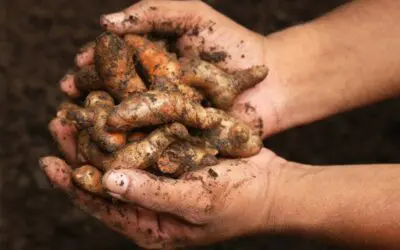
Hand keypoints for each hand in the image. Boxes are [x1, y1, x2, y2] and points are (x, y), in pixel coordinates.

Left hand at [41, 118, 286, 248]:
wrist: (274, 187)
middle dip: (82, 153)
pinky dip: (130, 128)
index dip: (74, 184)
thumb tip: (107, 182)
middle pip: (105, 178)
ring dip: (102, 136)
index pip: (102, 206)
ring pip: (122, 157)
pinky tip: (116, 110)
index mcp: (151, 226)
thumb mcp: (196, 201)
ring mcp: (162, 181)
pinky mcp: (174, 161)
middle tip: (60, 124)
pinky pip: (144, 144)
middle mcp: (151, 205)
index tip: (50, 162)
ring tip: (79, 113)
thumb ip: (151, 193)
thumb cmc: (240, 203)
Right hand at [59, 0, 284, 137]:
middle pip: (114, 94)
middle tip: (66, 104)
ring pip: (128, 121)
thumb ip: (152, 11)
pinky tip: (112, 152)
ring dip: (104, 127)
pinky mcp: (180, 138)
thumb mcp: (192, 16)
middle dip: (90, 97)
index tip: (75, 68)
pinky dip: (133, 147)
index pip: (113, 63)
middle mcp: (153, 88)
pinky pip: (152, 143)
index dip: (93, 66)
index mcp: (151, 60)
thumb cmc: (234, 44)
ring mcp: (166, 115)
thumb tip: (105, 22)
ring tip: (81, 129)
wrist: (273, 80)